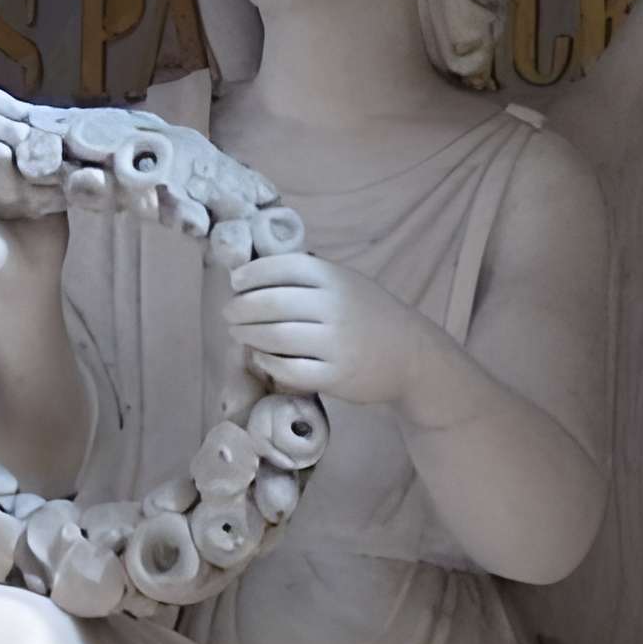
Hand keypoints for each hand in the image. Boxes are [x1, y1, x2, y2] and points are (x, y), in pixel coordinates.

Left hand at [226, 252, 432, 407]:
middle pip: (270, 303)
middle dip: (240, 308)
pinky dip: (267, 362)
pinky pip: (289, 369)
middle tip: (229, 314)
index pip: (282, 267)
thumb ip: (310, 276)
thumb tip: (252, 272)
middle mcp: (336, 307)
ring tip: (238, 333)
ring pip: (274, 336)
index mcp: (336, 278)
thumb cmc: (369, 315)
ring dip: (247, 334)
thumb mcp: (348, 283)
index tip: (235, 282)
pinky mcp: (337, 376)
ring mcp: (337, 343)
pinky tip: (261, 357)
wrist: (413, 356)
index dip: (251, 273)